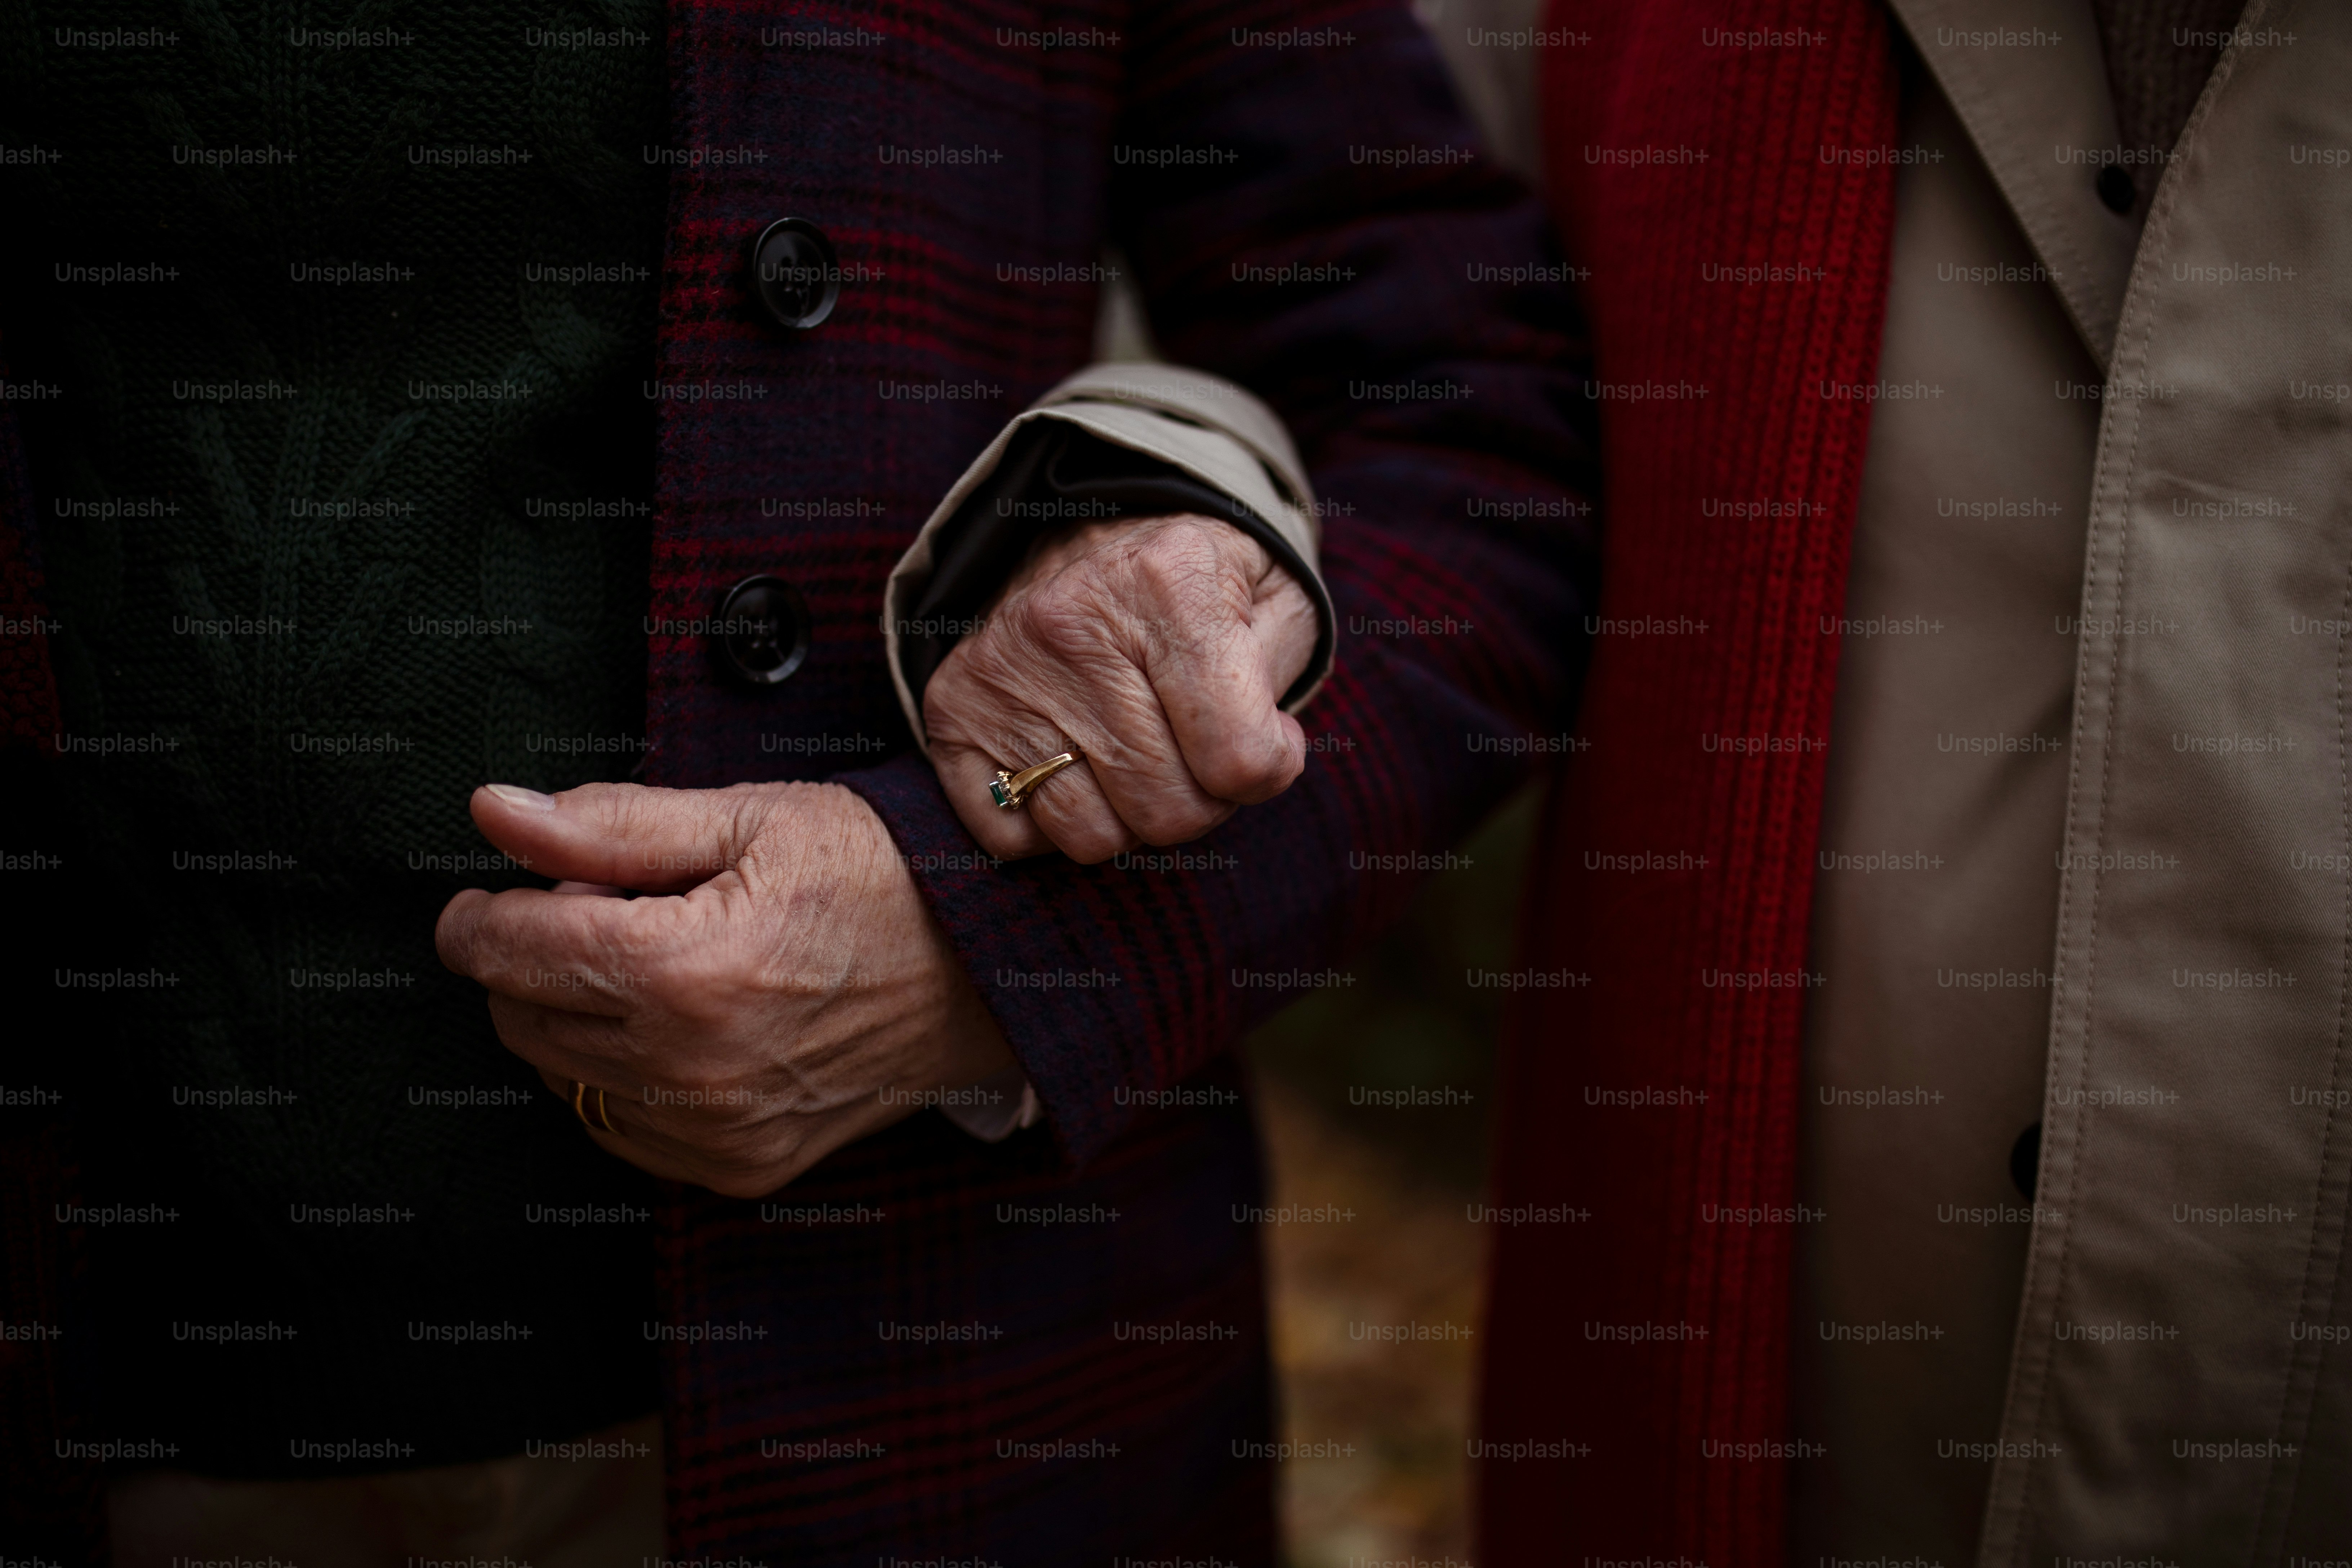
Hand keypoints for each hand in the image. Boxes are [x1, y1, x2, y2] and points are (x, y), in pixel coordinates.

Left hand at [434, 780, 1014, 1197]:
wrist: (987, 970)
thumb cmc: (881, 878)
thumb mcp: (750, 817)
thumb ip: (609, 824)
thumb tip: (494, 813)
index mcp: (685, 969)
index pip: (510, 950)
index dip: (481, 915)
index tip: (490, 895)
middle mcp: (690, 1067)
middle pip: (520, 1017)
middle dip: (535, 961)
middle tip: (607, 913)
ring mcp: (714, 1129)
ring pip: (560, 1077)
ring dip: (575, 1018)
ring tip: (657, 965)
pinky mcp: (736, 1165)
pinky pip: (618, 1127)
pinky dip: (621, 1076)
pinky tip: (680, 1026)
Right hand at [923, 512, 1317, 863]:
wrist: (1097, 533)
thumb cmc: (1201, 586)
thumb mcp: (1274, 601)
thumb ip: (1279, 687)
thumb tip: (1255, 767)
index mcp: (1169, 580)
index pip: (1237, 758)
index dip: (1267, 770)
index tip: (1262, 738)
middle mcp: (1072, 621)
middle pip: (1168, 810)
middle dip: (1201, 800)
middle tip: (1195, 751)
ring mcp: (1002, 667)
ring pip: (1093, 835)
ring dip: (1129, 816)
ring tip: (1136, 756)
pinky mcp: (951, 708)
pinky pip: (1013, 837)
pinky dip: (1052, 822)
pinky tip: (1074, 763)